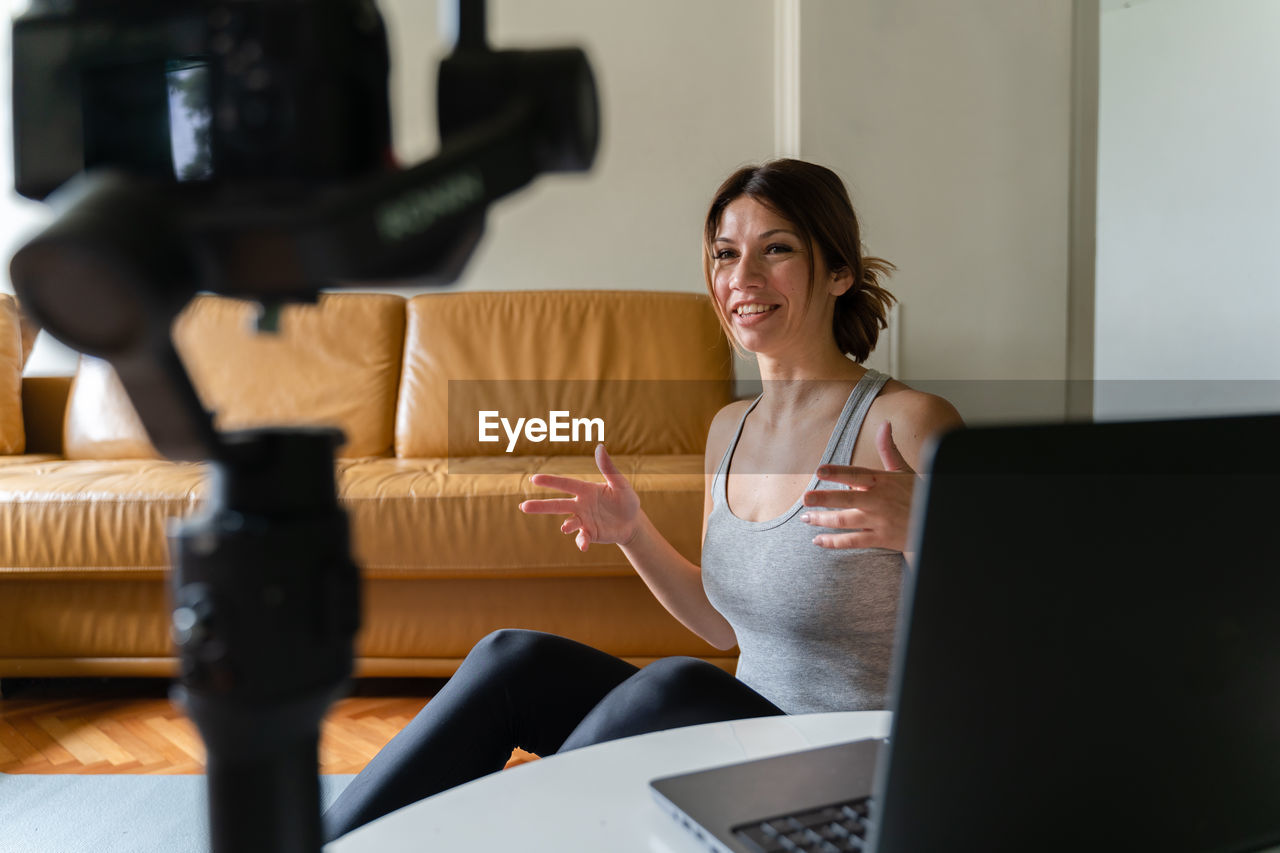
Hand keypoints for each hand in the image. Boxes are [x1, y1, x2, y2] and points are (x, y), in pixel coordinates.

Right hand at [519, 444, 640, 550]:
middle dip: (541, 506)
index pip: (565, 484)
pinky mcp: (590, 534)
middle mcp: (581, 505)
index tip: (534, 479)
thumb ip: (608, 468)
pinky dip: (581, 542)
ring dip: (566, 525)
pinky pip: (582, 538)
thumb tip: (600, 447)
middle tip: (523, 507)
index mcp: (586, 490)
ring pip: (569, 522)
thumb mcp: (620, 483)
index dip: (551, 481)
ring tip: (565, 528)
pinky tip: (584, 546)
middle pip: (558, 505)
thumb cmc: (626, 500)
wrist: (633, 523)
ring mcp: (584, 520)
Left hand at [801, 421, 916, 551]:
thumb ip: (889, 449)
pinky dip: (834, 542)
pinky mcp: (881, 538)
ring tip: (805, 517)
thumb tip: (884, 424)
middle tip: (804, 498)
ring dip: (823, 520)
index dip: (837, 472)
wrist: (937, 522)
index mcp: (883, 480)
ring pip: (845, 520)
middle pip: (847, 499)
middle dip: (823, 499)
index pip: (856, 474)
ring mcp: (879, 520)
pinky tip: (818, 540)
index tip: (819, 470)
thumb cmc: (918, 493)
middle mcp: (879, 500)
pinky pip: (853, 541)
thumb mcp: (905, 470)